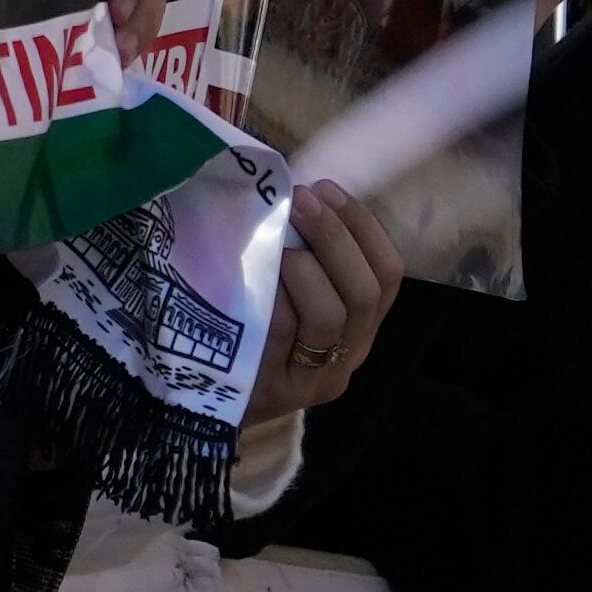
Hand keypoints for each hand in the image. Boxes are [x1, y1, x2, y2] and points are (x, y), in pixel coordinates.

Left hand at [245, 179, 401, 421]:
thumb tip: (304, 193)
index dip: (364, 228)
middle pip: (365, 294)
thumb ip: (308, 258)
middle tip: (302, 200)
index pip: (388, 276)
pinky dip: (276, 293)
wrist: (203, 402)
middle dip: (336, 237)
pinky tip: (259, 270)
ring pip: (330, 315)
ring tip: (279, 241)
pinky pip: (283, 331)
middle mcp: (346, 358)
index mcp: (360, 329)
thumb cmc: (249, 332)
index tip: (328, 190)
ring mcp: (312, 380)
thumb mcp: (290, 298)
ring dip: (307, 265)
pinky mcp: (275, 389)